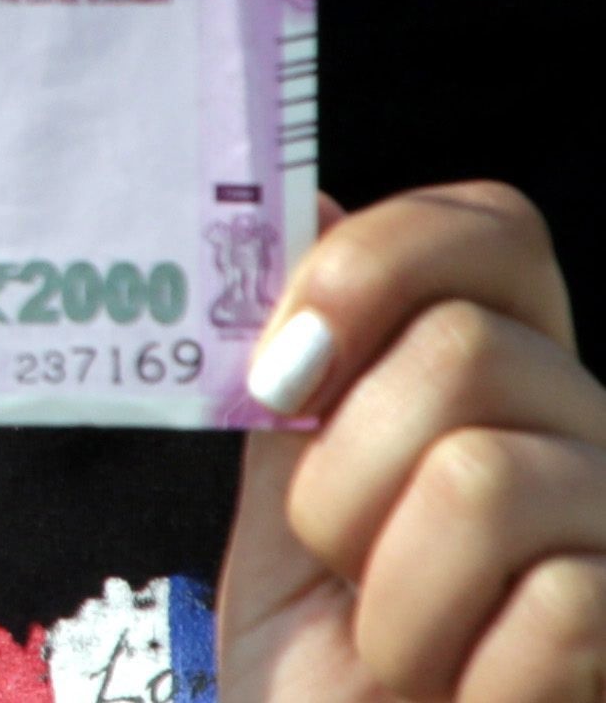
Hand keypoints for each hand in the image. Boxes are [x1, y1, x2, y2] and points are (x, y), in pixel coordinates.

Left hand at [219, 185, 605, 702]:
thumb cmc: (332, 673)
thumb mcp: (287, 501)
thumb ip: (297, 372)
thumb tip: (303, 201)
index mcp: (504, 382)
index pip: (492, 227)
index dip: (374, 267)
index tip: (280, 376)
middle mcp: (593, 437)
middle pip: (467, 351)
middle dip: (345, 479)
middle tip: (345, 567)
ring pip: (488, 476)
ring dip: (392, 591)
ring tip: (401, 650)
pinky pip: (560, 603)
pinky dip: (466, 666)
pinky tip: (469, 695)